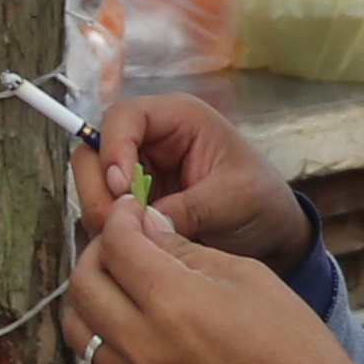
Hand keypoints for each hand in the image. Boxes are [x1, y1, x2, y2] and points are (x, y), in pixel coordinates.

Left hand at [66, 186, 363, 363]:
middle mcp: (144, 344)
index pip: (116, 247)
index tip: (130, 209)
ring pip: (79, 329)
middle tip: (120, 243)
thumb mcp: (245, 275)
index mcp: (174, 302)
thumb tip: (144, 225)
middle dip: (96, 254)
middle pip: (82, 286)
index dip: (120, 219)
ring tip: (118, 283)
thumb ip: (185, 249)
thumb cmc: (291, 340)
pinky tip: (135, 322)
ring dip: (90, 298)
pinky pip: (103, 363)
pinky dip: (106, 334)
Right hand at [87, 98, 310, 261]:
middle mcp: (151, 140)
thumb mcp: (234, 200)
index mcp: (179, 119)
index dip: (113, 148)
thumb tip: (143, 223)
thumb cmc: (262, 201)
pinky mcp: (132, 203)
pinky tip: (137, 247)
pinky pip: (103, 212)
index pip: (124, 117)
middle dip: (101, 189)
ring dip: (103, 213)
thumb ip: (189, 207)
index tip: (121, 188)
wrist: (270, 233)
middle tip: (121, 224)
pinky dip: (110, 231)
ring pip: (92, 184)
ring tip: (135, 239)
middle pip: (95, 150)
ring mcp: (138, 172)